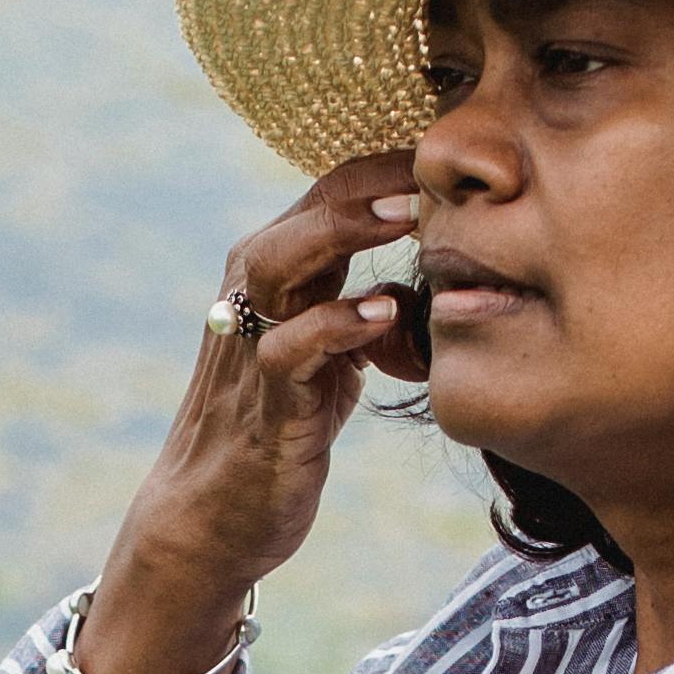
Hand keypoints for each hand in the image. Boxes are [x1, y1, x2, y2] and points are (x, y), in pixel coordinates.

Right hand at [17, 152, 423, 673]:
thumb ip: (366, 312)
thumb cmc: (278, 430)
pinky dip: (335, 327)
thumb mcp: (329, 358)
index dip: (393, 164)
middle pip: (308, 209)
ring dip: (346, 230)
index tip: (459, 152)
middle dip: (372, 178)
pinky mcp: (266, 407)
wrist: (213, 521)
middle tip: (438, 162)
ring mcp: (255, 349)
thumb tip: (430, 281)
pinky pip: (292, 351)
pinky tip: (382, 317)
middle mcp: (255, 298)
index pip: (334, 193)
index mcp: (277, 278)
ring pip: (282, 261)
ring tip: (408, 214)